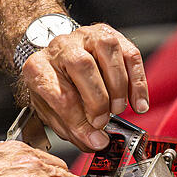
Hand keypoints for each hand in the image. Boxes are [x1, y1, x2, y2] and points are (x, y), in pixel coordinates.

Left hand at [21, 24, 148, 150]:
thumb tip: (97, 141)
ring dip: (119, 86)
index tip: (94, 137)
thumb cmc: (53, 86)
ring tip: (118, 108)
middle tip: (104, 121)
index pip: (58, 93)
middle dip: (98, 100)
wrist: (53, 57)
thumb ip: (72, 128)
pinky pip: (129, 53)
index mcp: (38, 68)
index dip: (79, 120)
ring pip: (107, 51)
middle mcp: (60, 47)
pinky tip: (138, 101)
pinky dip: (138, 81)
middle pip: (82, 66)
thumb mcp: (51, 110)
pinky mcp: (108, 34)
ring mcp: (85, 37)